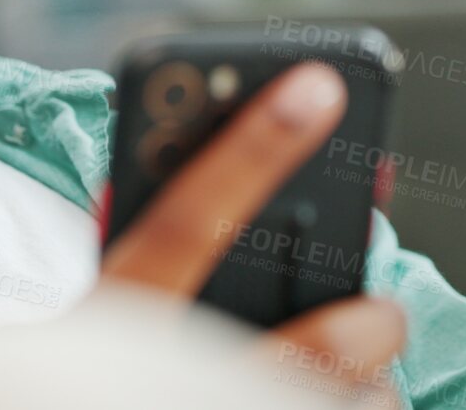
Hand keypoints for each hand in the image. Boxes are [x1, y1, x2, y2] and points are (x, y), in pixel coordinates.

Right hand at [101, 62, 405, 401]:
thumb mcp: (86, 313)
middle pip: (305, 347)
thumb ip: (132, 241)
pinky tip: (343, 404)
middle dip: (365, 322)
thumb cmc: (88, 371)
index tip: (316, 87)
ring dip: (369, 389)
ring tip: (354, 381)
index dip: (250, 150)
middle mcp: (159, 383)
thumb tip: (192, 157)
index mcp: (113, 318)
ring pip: (344, 407)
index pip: (180, 222)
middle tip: (379, 312)